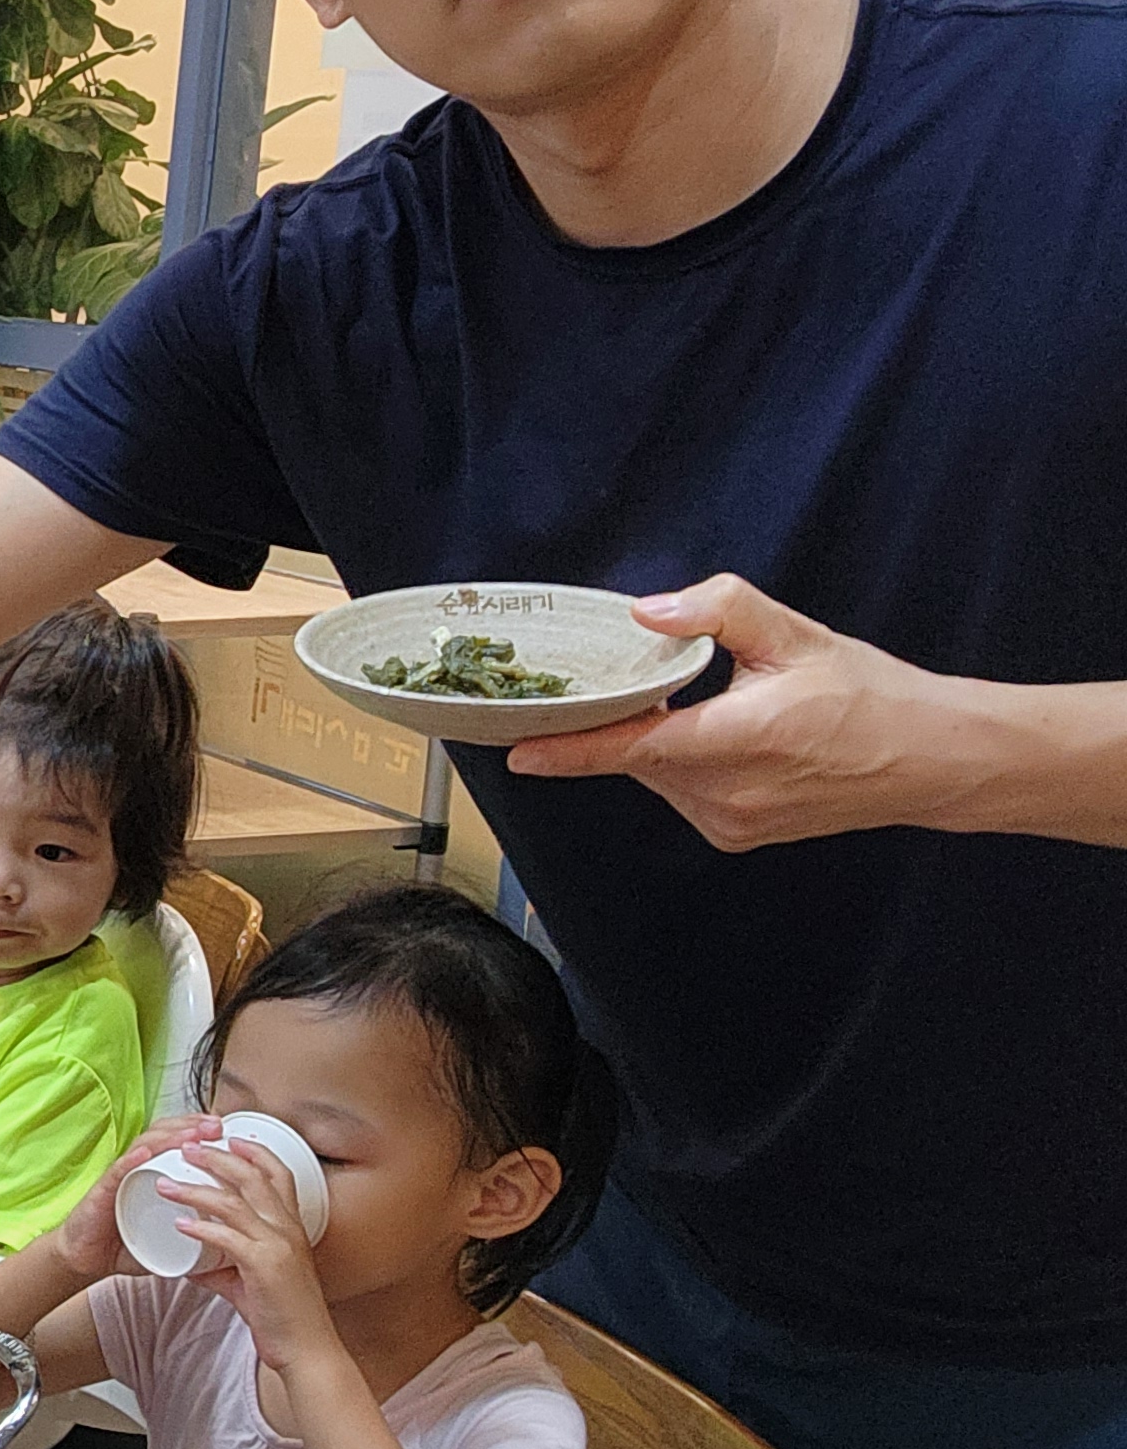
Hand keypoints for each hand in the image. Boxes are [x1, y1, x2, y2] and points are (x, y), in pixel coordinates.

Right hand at [51, 1116, 217, 1280]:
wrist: (87, 1260)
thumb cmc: (125, 1244)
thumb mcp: (167, 1235)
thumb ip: (194, 1230)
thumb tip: (230, 1238)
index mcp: (150, 1171)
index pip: (173, 1138)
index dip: (196, 1127)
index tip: (221, 1126)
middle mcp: (133, 1167)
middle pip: (160, 1134)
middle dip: (189, 1125)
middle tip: (215, 1125)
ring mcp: (117, 1178)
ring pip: (142, 1148)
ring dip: (167, 1138)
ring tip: (190, 1134)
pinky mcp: (101, 1194)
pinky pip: (115, 1173)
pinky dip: (129, 1161)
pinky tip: (143, 1154)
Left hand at [157, 1140, 337, 1379]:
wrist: (308, 1352)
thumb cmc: (284, 1317)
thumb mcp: (253, 1282)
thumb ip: (224, 1267)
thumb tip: (191, 1263)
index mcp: (292, 1228)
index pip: (278, 1175)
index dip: (254, 1151)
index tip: (228, 1137)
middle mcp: (288, 1230)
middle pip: (253, 1177)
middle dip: (217, 1157)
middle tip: (186, 1146)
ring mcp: (278, 1246)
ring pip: (234, 1203)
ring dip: (195, 1188)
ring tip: (165, 1183)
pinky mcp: (265, 1267)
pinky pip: (227, 1238)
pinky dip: (200, 1228)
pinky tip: (179, 1225)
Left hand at [505, 576, 970, 850]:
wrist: (933, 760)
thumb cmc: (869, 695)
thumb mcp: (795, 636)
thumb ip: (719, 612)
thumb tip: (648, 613)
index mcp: (738, 742)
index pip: (631, 748)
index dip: (569, 749)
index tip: (516, 751)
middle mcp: (726, 795)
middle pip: (638, 757)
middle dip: (620, 721)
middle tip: (616, 683)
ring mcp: (731, 824)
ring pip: (659, 776)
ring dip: (656, 742)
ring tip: (691, 705)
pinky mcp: (737, 836)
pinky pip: (684, 794)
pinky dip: (682, 764)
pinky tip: (716, 737)